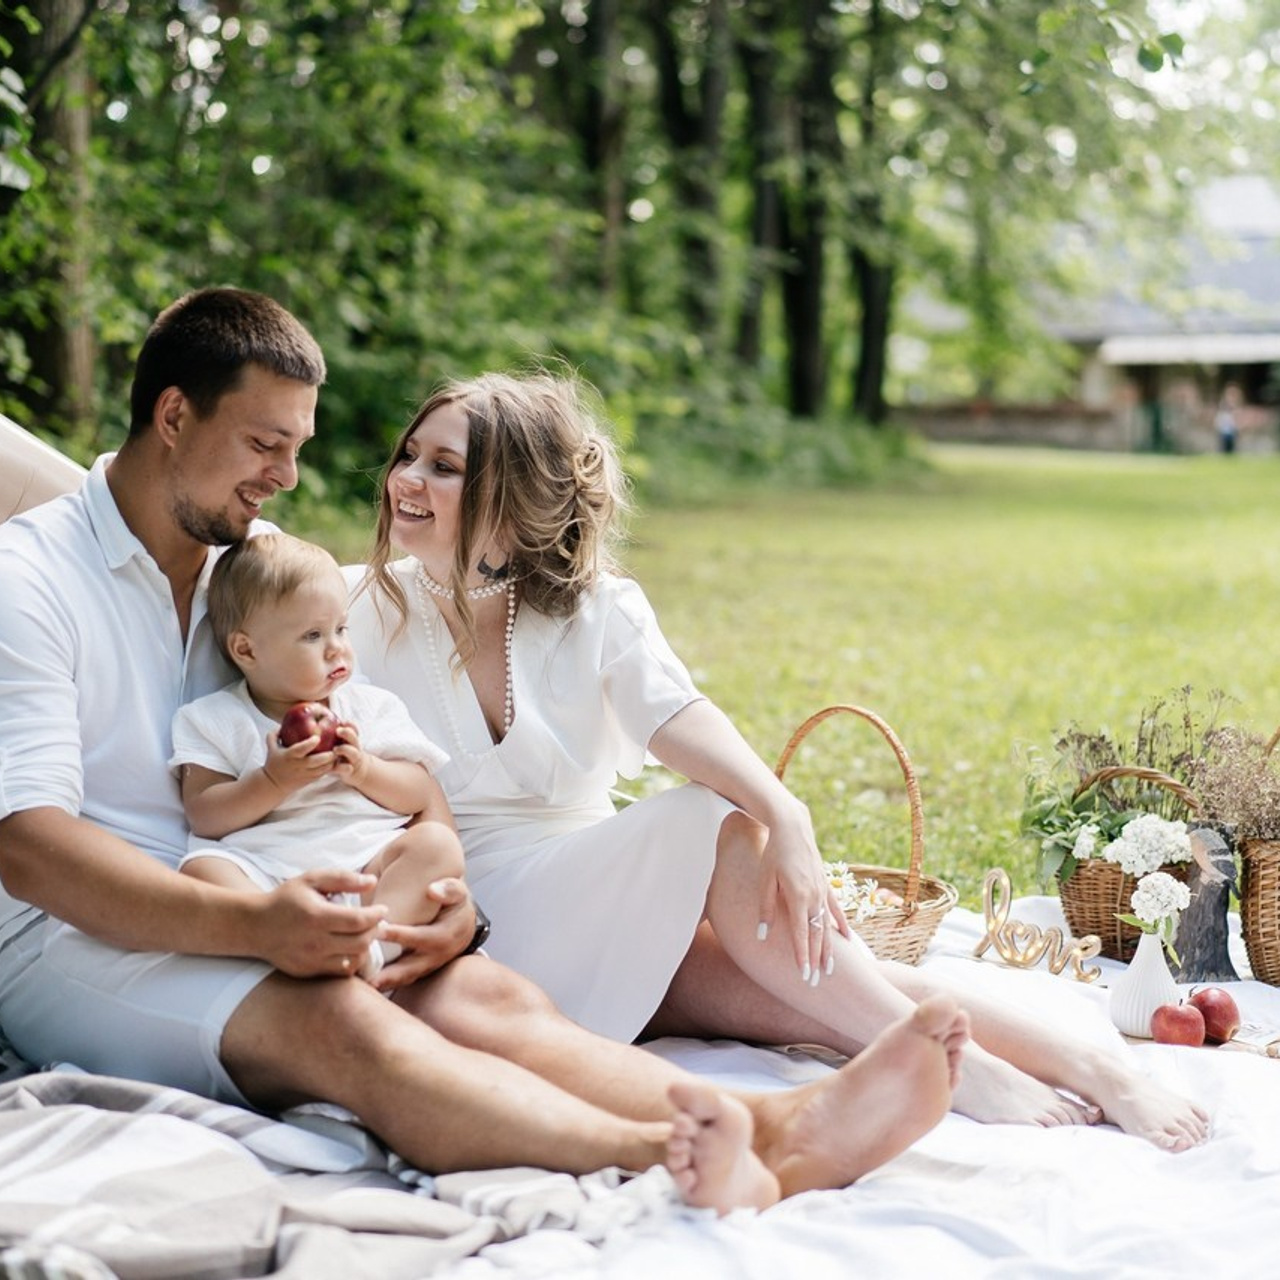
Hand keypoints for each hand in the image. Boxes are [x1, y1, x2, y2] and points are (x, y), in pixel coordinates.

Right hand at [250, 868, 387, 976]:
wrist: (255, 926)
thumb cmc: (287, 899)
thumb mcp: (312, 880)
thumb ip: (343, 878)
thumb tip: (373, 880)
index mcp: (316, 916)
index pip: (358, 920)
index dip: (376, 916)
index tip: (382, 909)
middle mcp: (314, 942)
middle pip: (360, 942)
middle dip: (375, 931)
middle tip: (378, 922)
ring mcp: (311, 960)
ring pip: (353, 960)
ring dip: (365, 947)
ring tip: (365, 934)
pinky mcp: (308, 972)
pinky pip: (340, 972)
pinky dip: (352, 961)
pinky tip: (351, 947)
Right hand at [262, 728, 336, 793]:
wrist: (273, 784)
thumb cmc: (273, 762)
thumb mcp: (271, 747)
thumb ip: (274, 734)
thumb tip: (282, 723)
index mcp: (289, 756)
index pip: (300, 749)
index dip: (310, 743)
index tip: (318, 737)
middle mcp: (298, 766)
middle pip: (315, 761)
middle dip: (327, 755)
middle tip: (336, 747)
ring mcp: (305, 774)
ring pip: (322, 770)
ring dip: (331, 762)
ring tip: (339, 753)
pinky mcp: (310, 780)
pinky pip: (322, 774)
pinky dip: (330, 768)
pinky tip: (336, 760)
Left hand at [330, 721, 367, 786]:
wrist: (356, 770)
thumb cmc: (340, 753)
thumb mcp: (338, 742)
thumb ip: (330, 733)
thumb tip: (315, 719)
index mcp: (350, 739)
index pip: (353, 728)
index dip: (349, 724)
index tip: (342, 721)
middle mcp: (353, 747)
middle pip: (354, 738)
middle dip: (347, 733)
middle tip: (338, 730)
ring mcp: (352, 759)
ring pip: (353, 752)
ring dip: (345, 749)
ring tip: (336, 749)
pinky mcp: (349, 770)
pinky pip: (347, 768)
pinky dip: (342, 767)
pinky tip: (335, 766)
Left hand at [369, 877, 475, 992]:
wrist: (461, 918)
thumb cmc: (455, 901)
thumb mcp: (457, 891)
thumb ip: (449, 889)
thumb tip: (433, 890)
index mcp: (450, 933)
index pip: (426, 936)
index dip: (404, 935)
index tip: (380, 930)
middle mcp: (441, 954)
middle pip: (416, 966)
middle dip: (393, 972)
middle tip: (370, 976)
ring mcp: (431, 964)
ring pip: (408, 976)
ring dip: (388, 981)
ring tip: (367, 985)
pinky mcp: (420, 970)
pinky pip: (404, 978)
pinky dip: (387, 982)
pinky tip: (369, 983)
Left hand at [755, 807, 852, 983]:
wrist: (793, 827)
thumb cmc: (774, 853)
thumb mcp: (764, 879)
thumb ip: (766, 908)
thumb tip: (762, 935)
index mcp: (797, 896)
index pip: (800, 933)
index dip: (802, 955)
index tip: (803, 974)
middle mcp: (813, 897)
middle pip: (816, 934)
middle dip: (815, 959)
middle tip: (815, 982)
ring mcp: (823, 891)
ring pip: (828, 926)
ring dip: (829, 948)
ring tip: (830, 970)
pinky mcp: (826, 885)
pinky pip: (836, 910)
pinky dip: (841, 926)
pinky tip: (848, 940)